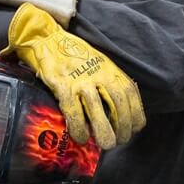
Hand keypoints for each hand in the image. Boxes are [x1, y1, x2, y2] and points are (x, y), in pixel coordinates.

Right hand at [2, 3, 145, 149]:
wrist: (48, 39)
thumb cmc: (74, 56)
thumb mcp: (99, 64)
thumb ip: (110, 82)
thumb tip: (118, 112)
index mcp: (110, 69)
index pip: (131, 95)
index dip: (136, 116)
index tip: (132, 130)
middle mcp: (98, 74)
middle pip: (119, 103)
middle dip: (123, 127)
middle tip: (118, 141)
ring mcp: (80, 80)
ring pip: (97, 110)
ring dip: (104, 131)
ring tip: (105, 144)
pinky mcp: (62, 85)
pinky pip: (73, 112)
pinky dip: (79, 128)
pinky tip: (81, 137)